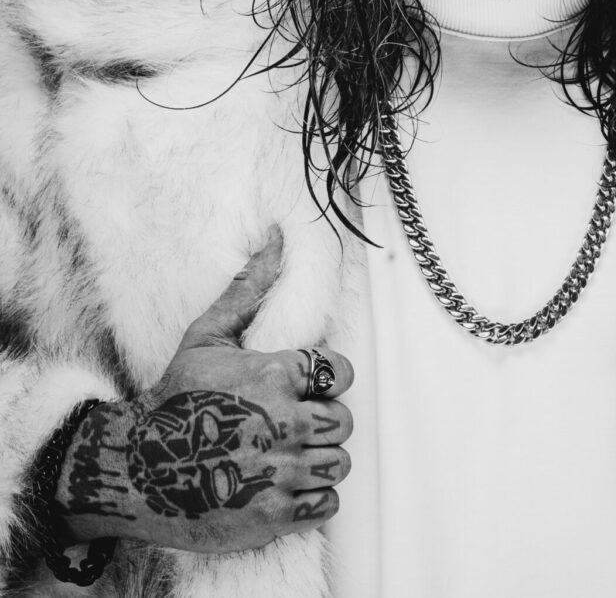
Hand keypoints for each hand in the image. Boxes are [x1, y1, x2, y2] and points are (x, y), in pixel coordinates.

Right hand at [56, 226, 353, 552]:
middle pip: (343, 421)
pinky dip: (313, 496)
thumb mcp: (206, 338)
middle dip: (323, 420)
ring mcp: (279, 472)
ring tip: (288, 452)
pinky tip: (286, 483)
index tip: (307, 384)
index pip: (341, 372)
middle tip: (293, 421)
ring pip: (338, 462)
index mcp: (273, 376)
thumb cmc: (175, 398)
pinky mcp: (273, 514)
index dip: (328, 378)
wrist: (135, 470)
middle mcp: (283, 423)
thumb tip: (276, 238)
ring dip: (318, 457)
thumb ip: (249, 290)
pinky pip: (326, 502)